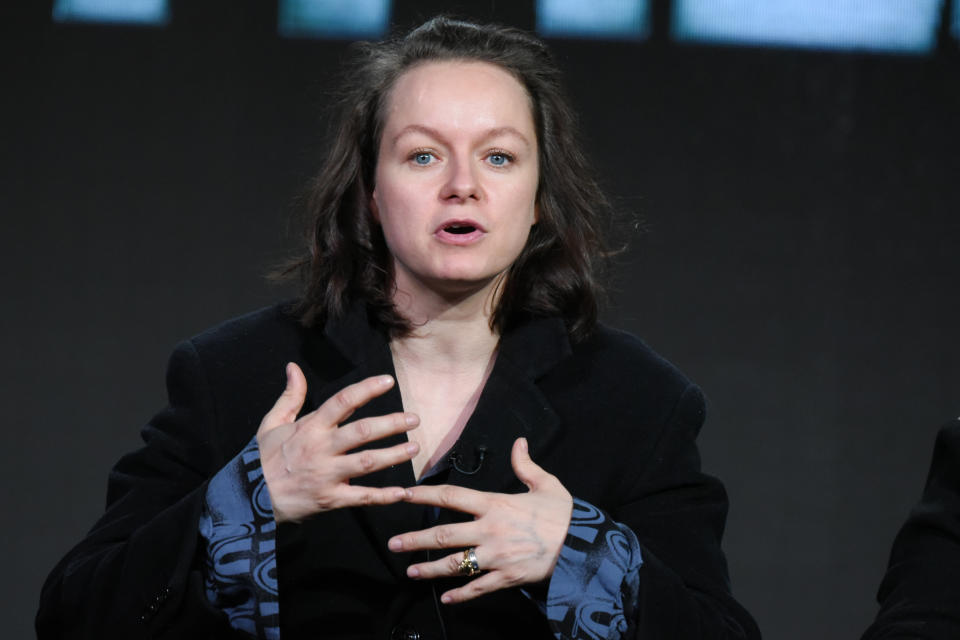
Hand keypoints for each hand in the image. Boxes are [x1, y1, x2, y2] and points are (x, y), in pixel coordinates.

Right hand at [257, 363, 420, 522]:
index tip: (388, 381)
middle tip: (414, 418)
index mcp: (311, 427)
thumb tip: (293, 367)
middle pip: (363, 432)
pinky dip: (384, 496)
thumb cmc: (263, 459)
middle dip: (391, 423)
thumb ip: (290, 396)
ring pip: (367, 463)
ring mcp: (327, 475)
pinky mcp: (330, 499)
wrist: (249, 499)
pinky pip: (362, 497)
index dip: (367, 389)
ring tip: (414, 447)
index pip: (343, 401)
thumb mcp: (271, 423)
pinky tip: (403, 492)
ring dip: (394, 455)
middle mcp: (322, 449)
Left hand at [387, 437, 572, 603]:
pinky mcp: (506, 577)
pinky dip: (460, 594)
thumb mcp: (546, 484)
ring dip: (430, 568)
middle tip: (394, 543)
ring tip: (410, 570)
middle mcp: (490, 530)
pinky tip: (446, 597)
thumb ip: (525, 465)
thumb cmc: (563, 514)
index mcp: (495, 504)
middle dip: (416, 539)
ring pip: (455, 564)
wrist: (583, 546)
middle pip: (444, 534)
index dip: (425, 495)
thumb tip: (518, 443)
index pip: (452, 497)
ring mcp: (496, 556)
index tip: (404, 495)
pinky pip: (478, 587)